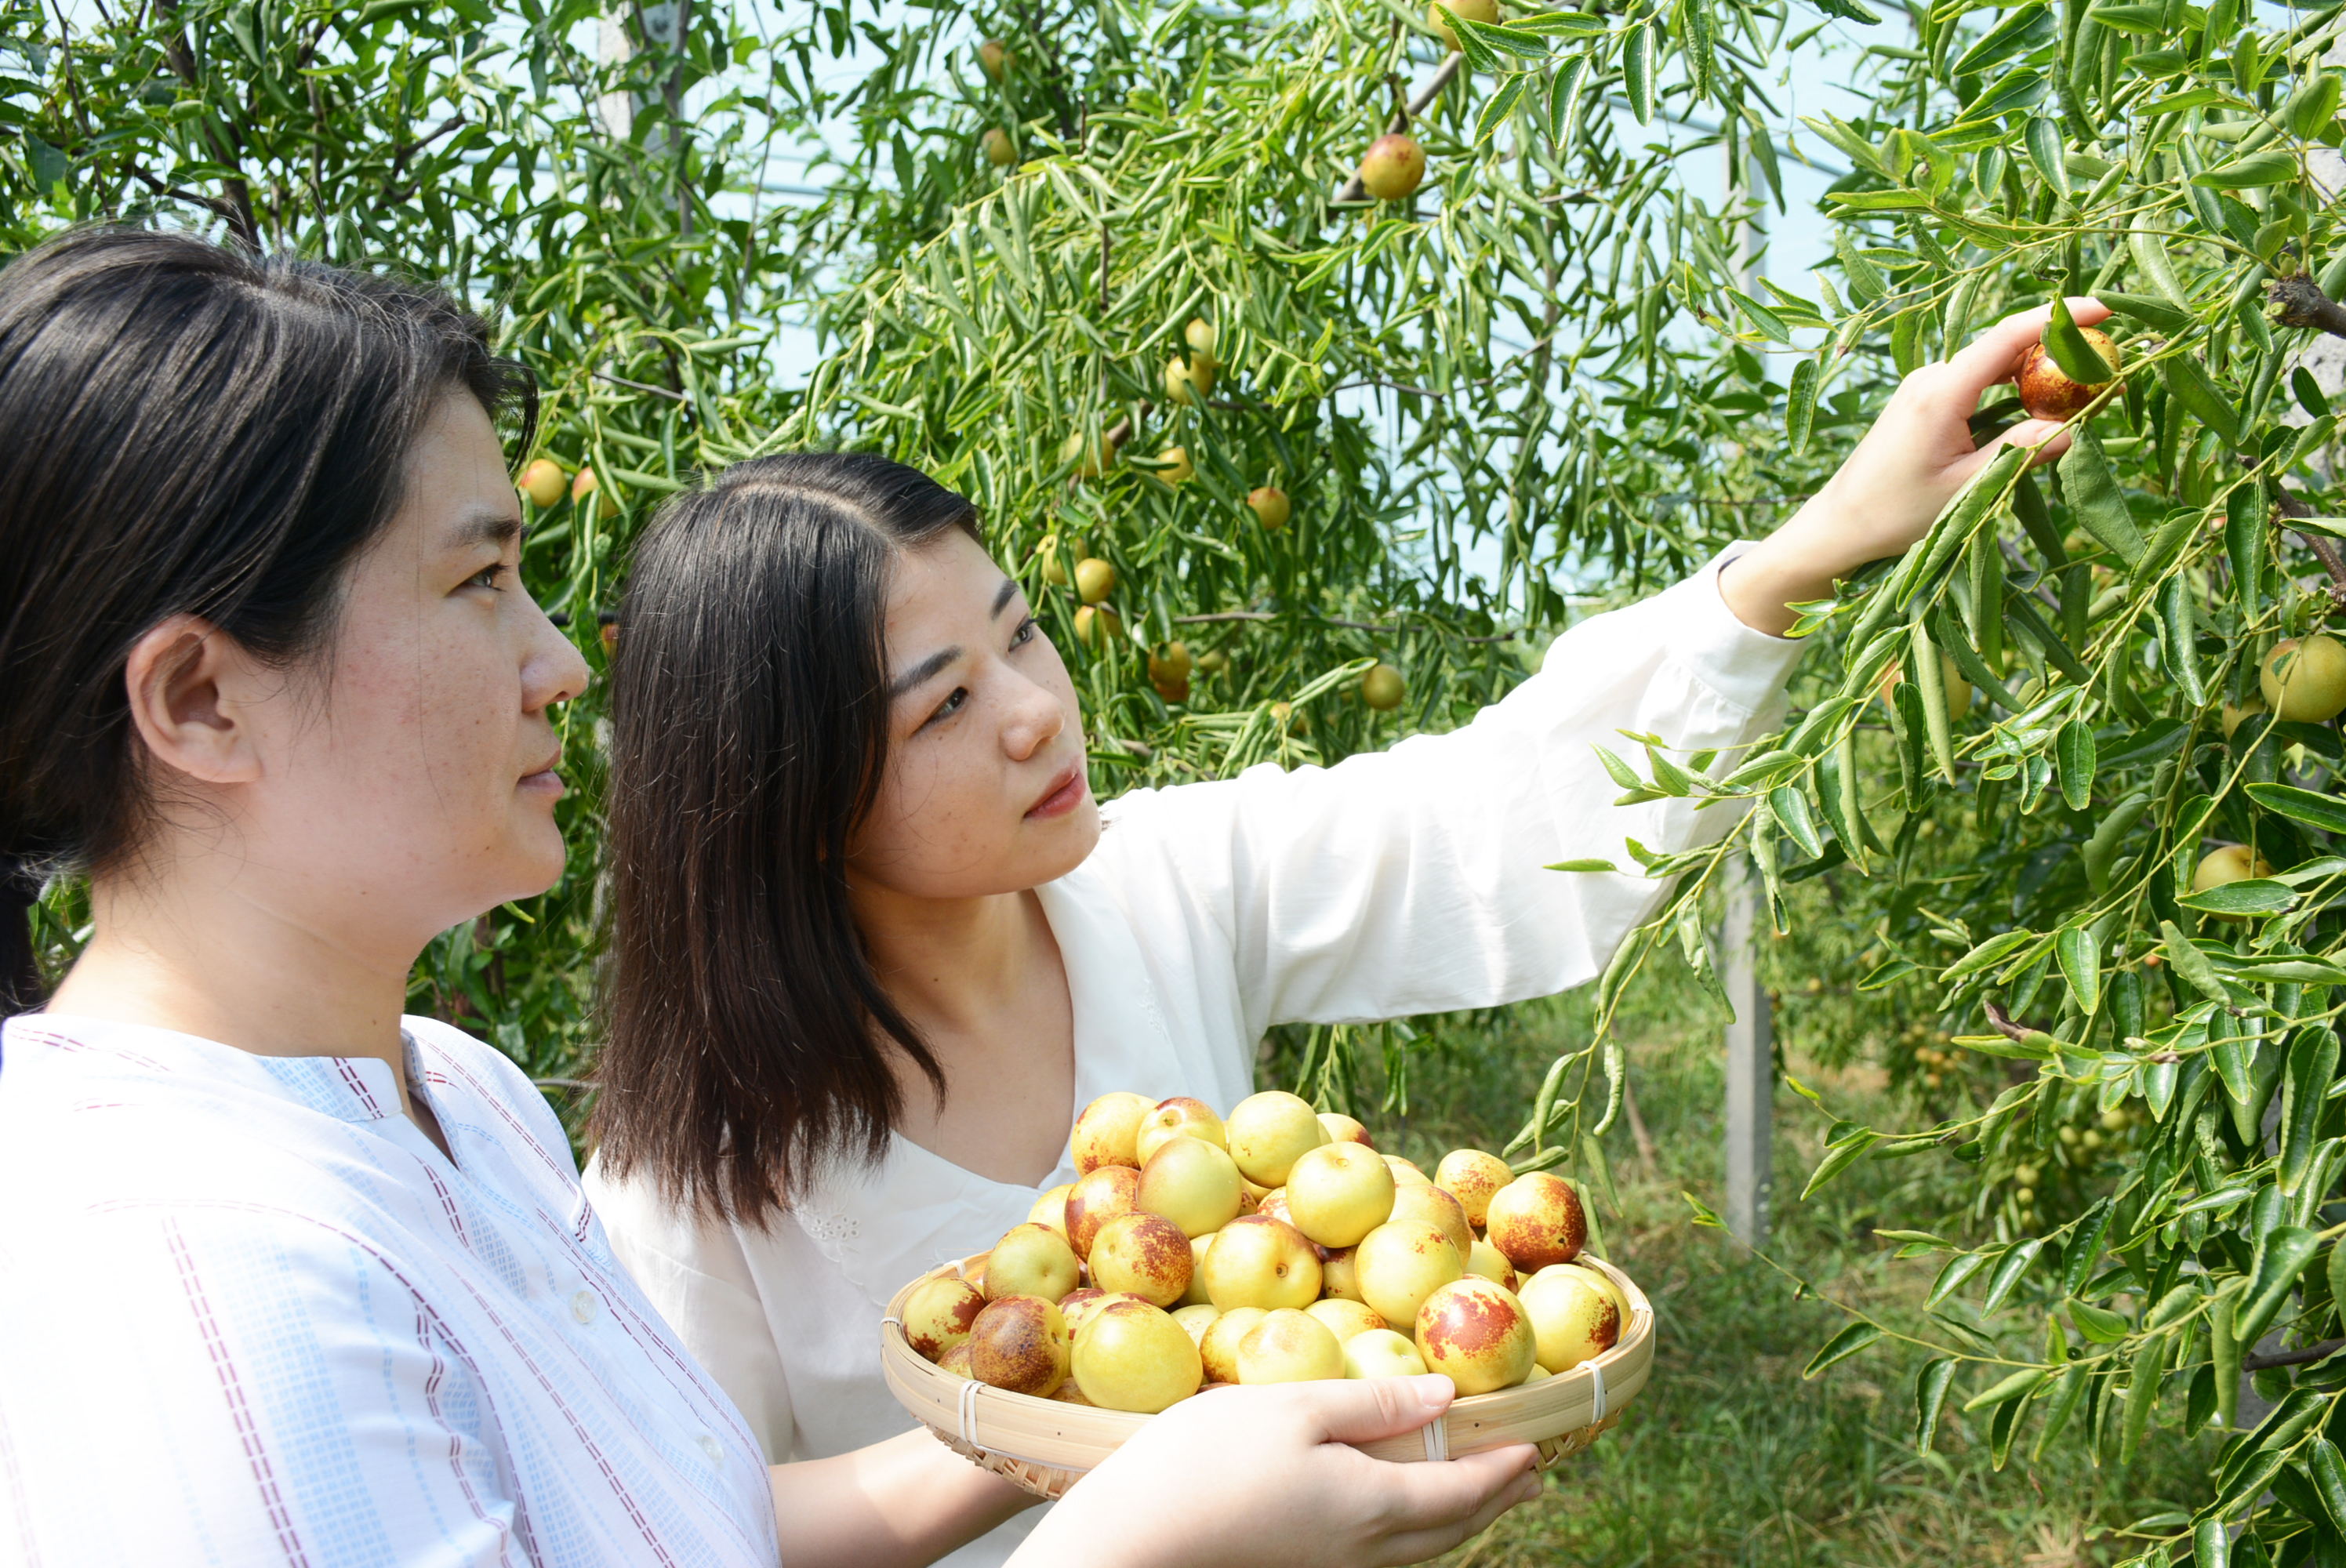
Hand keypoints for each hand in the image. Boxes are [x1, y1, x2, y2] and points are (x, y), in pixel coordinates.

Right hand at [1008, 1375, 1541, 1567]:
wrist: (1133, 1539)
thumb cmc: (1207, 1461)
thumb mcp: (1294, 1409)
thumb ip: (1373, 1404)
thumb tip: (1444, 1397)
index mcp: (1373, 1507)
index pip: (1462, 1493)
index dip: (1503, 1468)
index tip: (1536, 1445)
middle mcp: (1363, 1549)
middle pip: (1451, 1531)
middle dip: (1495, 1500)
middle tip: (1527, 1473)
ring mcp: (1330, 1563)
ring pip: (1418, 1549)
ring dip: (1459, 1519)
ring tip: (1479, 1491)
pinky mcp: (1300, 1563)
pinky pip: (1385, 1553)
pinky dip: (1417, 1530)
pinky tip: (1401, 1511)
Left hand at [1719, 297, 2112, 635]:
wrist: (1839, 524)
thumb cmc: (1894, 513)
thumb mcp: (1964, 489)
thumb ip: (2017, 453)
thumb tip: (2072, 429)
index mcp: (1940, 393)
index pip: (2007, 338)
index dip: (2057, 319)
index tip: (2104, 311)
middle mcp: (1930, 379)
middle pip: (2004, 348)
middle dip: (2057, 349)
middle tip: (2108, 362)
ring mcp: (1924, 387)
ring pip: (1992, 367)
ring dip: (2035, 373)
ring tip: (2081, 390)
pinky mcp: (1923, 401)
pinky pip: (1976, 383)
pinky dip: (2010, 390)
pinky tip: (2036, 411)